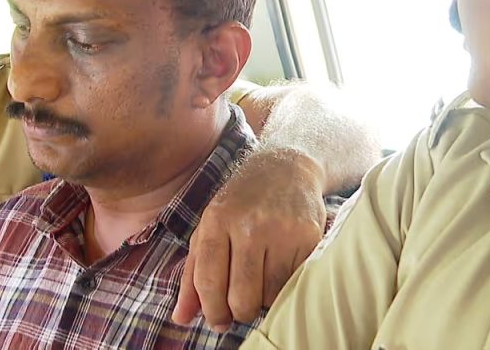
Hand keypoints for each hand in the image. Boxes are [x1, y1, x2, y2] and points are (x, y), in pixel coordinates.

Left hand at [172, 148, 326, 329]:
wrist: (285, 167)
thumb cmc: (240, 204)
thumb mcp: (208, 229)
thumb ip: (192, 275)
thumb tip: (180, 318)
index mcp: (217, 220)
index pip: (208, 280)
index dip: (211, 310)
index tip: (217, 321)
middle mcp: (248, 224)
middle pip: (241, 296)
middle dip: (239, 312)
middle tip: (241, 306)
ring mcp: (281, 230)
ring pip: (270, 295)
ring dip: (264, 299)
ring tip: (262, 279)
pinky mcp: (309, 236)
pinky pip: (294, 283)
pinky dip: (286, 286)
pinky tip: (280, 269)